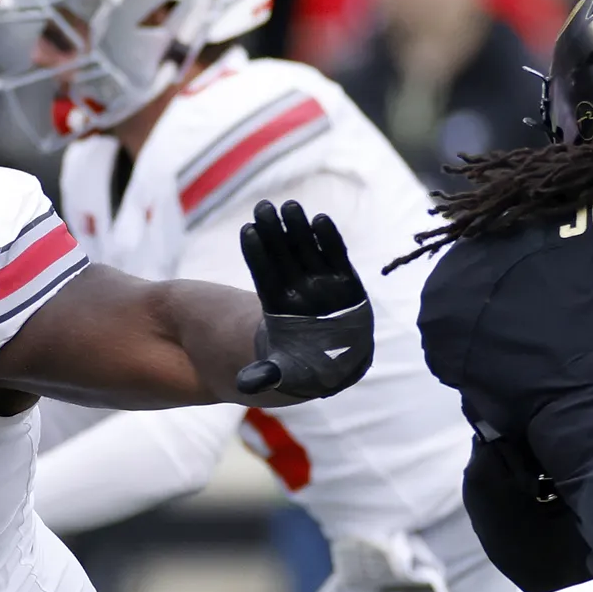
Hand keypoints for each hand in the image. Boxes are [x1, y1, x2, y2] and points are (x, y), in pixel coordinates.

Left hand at [235, 200, 372, 399]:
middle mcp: (298, 293)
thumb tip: (246, 386)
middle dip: (273, 233)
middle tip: (262, 206)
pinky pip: (337, 258)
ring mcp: (322, 286)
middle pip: (283, 257)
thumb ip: (266, 374)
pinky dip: (329, 240)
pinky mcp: (346, 284)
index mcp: (279, 310)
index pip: (265, 277)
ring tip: (289, 205)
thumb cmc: (304, 368)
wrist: (334, 365)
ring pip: (307, 252)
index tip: (246, 231)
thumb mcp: (285, 373)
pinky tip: (320, 219)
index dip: (257, 255)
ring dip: (298, 229)